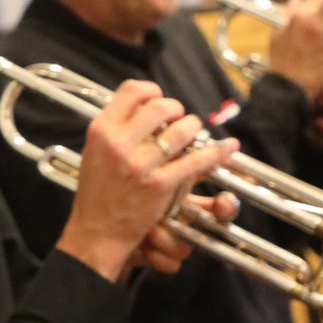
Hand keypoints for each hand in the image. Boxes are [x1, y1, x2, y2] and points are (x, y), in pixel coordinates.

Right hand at [61, 80, 235, 277]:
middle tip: (179, 120)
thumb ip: (116, 128)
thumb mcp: (95, 152)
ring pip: (181, 129)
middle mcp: (119, 143)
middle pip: (160, 106)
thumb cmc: (98, 193)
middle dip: (176, 110)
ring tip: (194, 133)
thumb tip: (145, 106)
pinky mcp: (159, 185)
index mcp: (101, 130)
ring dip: (194, 128)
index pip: (132, 91)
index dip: (152, 91)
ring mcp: (140, 164)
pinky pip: (195, 160)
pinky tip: (227, 148)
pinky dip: (216, 153)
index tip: (159, 99)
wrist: (97, 231)